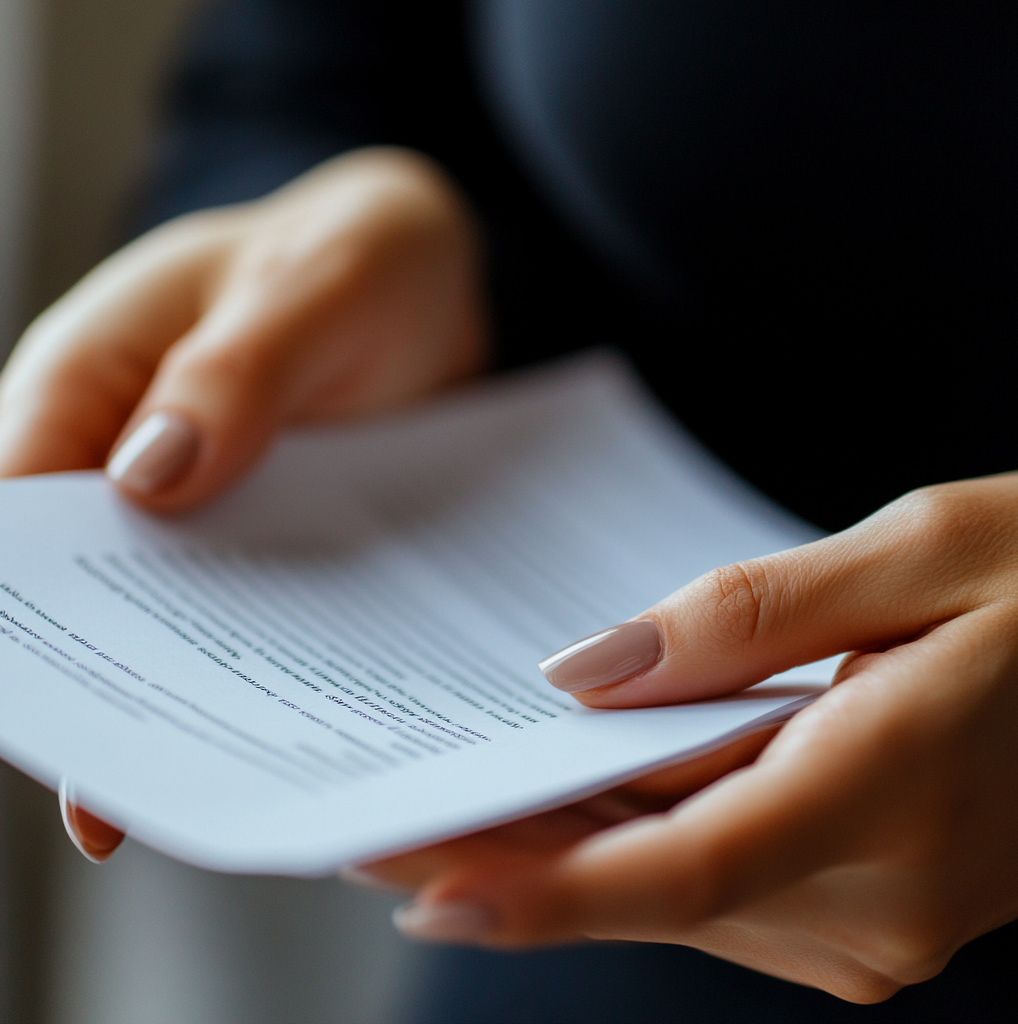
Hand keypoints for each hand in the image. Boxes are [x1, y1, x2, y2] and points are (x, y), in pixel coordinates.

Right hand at [0, 146, 487, 857]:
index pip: (21, 512)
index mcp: (92, 378)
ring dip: (205, 675)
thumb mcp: (309, 287)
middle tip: (158, 775)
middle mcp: (130, 450)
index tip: (60, 711)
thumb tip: (147, 480)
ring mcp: (208, 499)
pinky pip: (264, 598)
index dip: (28, 611)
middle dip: (119, 670)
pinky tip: (310, 704)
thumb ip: (235, 373)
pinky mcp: (275, 527)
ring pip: (180, 604)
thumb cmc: (355, 253)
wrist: (432, 276)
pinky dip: (278, 646)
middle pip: (92, 580)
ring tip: (241, 765)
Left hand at [366, 474, 1017, 1003]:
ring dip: (559, 858)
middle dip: (509, 863)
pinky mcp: (872, 897)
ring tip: (443, 812)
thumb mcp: (921, 553)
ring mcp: (882, 911)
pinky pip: (721, 880)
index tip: (424, 885)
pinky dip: (632, 848)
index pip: (685, 865)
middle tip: (378, 828)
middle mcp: (883, 891)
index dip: (546, 890)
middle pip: (654, 886)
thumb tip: (594, 670)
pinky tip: (566, 805)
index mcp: (896, 791)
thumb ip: (755, 616)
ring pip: (679, 893)